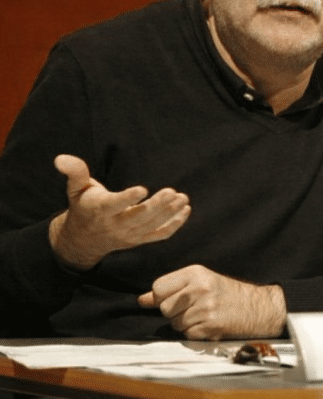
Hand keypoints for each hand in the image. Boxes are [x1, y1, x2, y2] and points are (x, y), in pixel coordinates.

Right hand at [48, 154, 190, 269]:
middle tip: (171, 191)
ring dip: (169, 213)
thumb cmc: (84, 206)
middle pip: (138, 218)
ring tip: (182, 198)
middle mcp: (115, 225)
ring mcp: (129, 235)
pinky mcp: (139, 240)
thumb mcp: (76, 188)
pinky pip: (159, 235)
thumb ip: (74, 171)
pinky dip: (174, 225)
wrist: (83, 239)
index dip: (128, 198)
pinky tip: (185, 210)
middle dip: (156, 206)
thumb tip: (60, 158)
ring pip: (151, 227)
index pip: (114, 206)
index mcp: (99, 211)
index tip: (143, 189)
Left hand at [137, 265, 286, 339]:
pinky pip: (187, 334)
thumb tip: (142, 300)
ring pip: (174, 323)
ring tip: (202, 315)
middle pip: (164, 308)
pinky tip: (207, 324)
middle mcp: (200, 289)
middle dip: (174, 311)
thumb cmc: (225, 292)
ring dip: (184, 323)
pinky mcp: (209, 328)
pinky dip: (194, 332)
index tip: (174, 297)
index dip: (162, 296)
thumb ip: (171, 289)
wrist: (256, 307)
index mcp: (196, 273)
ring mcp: (205, 309)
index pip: (159, 287)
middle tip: (192, 307)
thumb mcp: (200, 281)